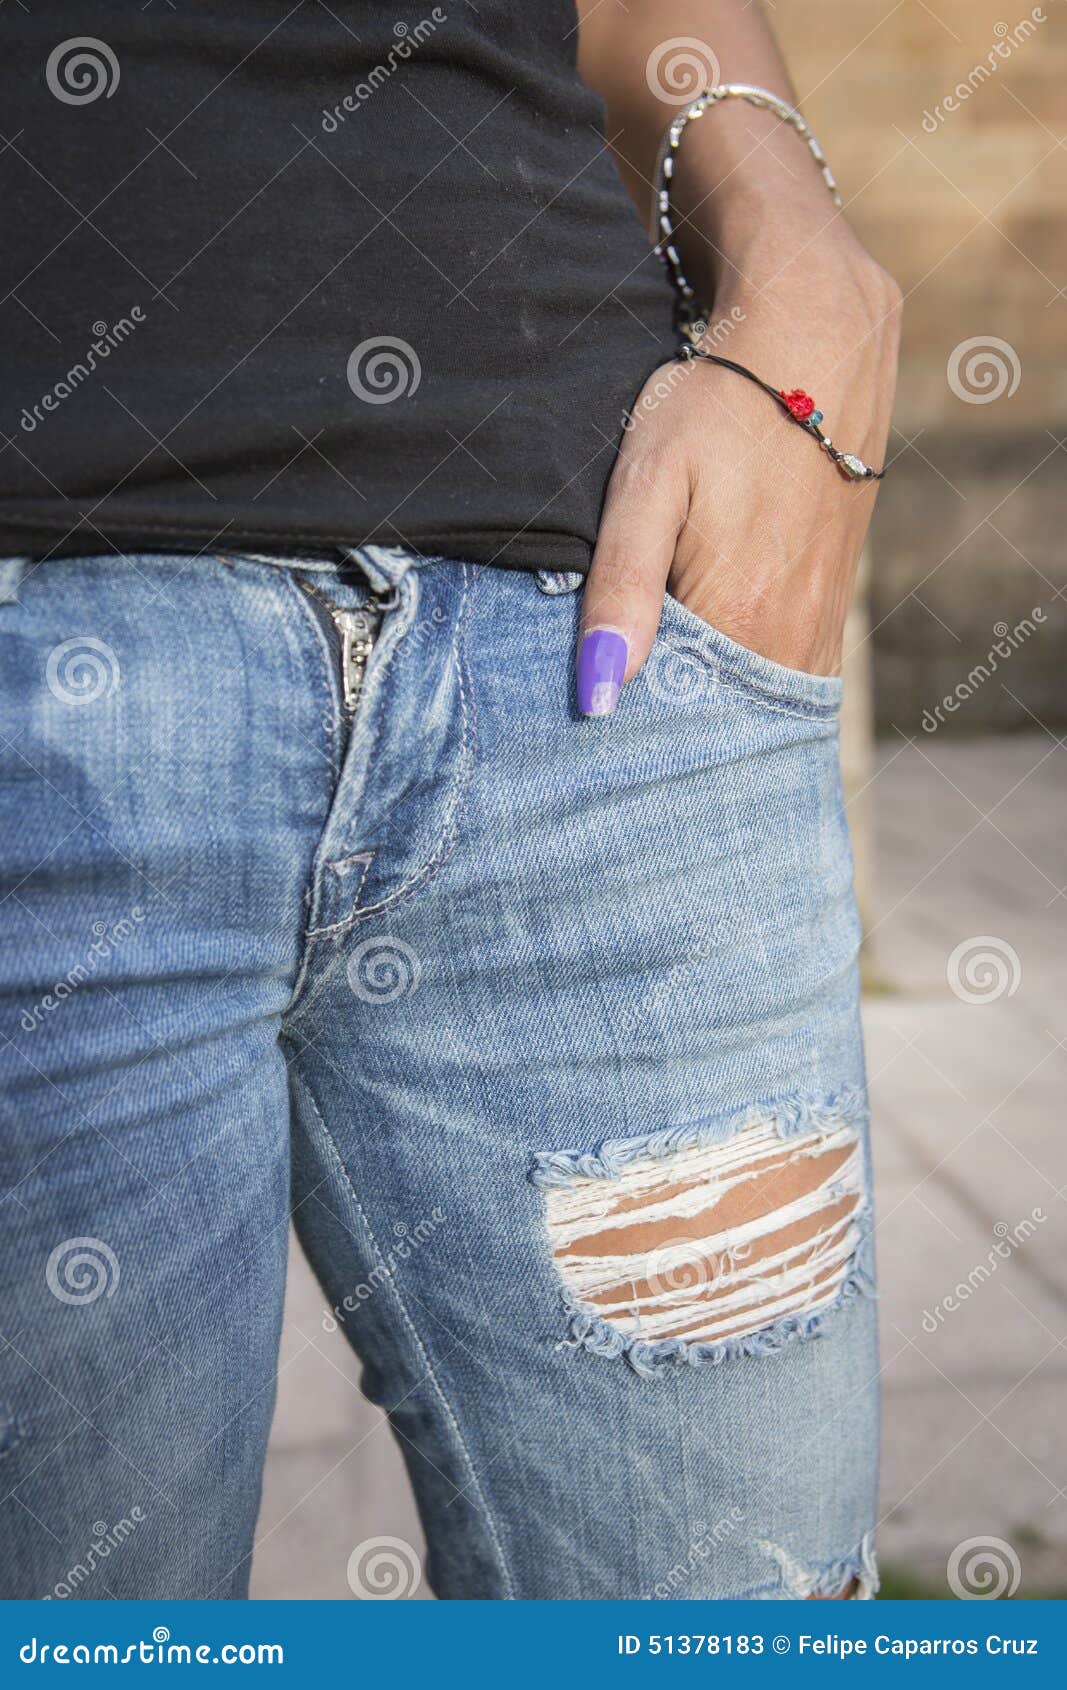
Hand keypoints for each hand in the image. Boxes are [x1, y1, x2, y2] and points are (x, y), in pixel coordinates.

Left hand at [575, 225, 901, 715]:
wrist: (815, 341)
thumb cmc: (717, 405)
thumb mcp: (647, 485)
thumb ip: (621, 588)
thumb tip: (598, 693)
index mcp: (742, 620)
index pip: (678, 724)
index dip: (631, 737)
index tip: (586, 742)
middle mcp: (792, 638)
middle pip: (720, 725)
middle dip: (668, 737)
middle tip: (609, 743)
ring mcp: (821, 625)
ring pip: (755, 709)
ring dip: (705, 715)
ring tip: (653, 711)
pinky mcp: (832, 607)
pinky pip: (786, 680)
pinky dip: (743, 692)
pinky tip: (705, 683)